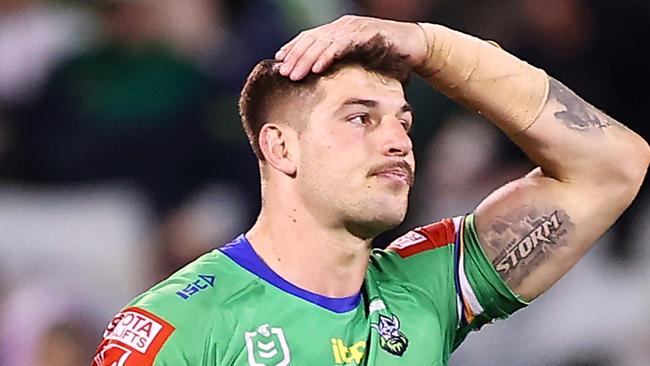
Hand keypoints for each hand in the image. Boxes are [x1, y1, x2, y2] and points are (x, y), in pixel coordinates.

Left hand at [274, 15, 427, 80]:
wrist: (417, 49)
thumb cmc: (389, 60)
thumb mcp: (361, 66)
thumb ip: (344, 72)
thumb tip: (326, 91)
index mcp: (339, 32)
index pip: (310, 39)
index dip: (294, 49)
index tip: (280, 64)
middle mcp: (344, 26)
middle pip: (312, 40)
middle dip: (295, 57)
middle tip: (283, 74)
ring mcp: (355, 28)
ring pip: (323, 42)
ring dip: (307, 58)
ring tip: (294, 74)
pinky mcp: (367, 33)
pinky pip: (342, 44)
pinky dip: (328, 55)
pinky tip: (317, 68)